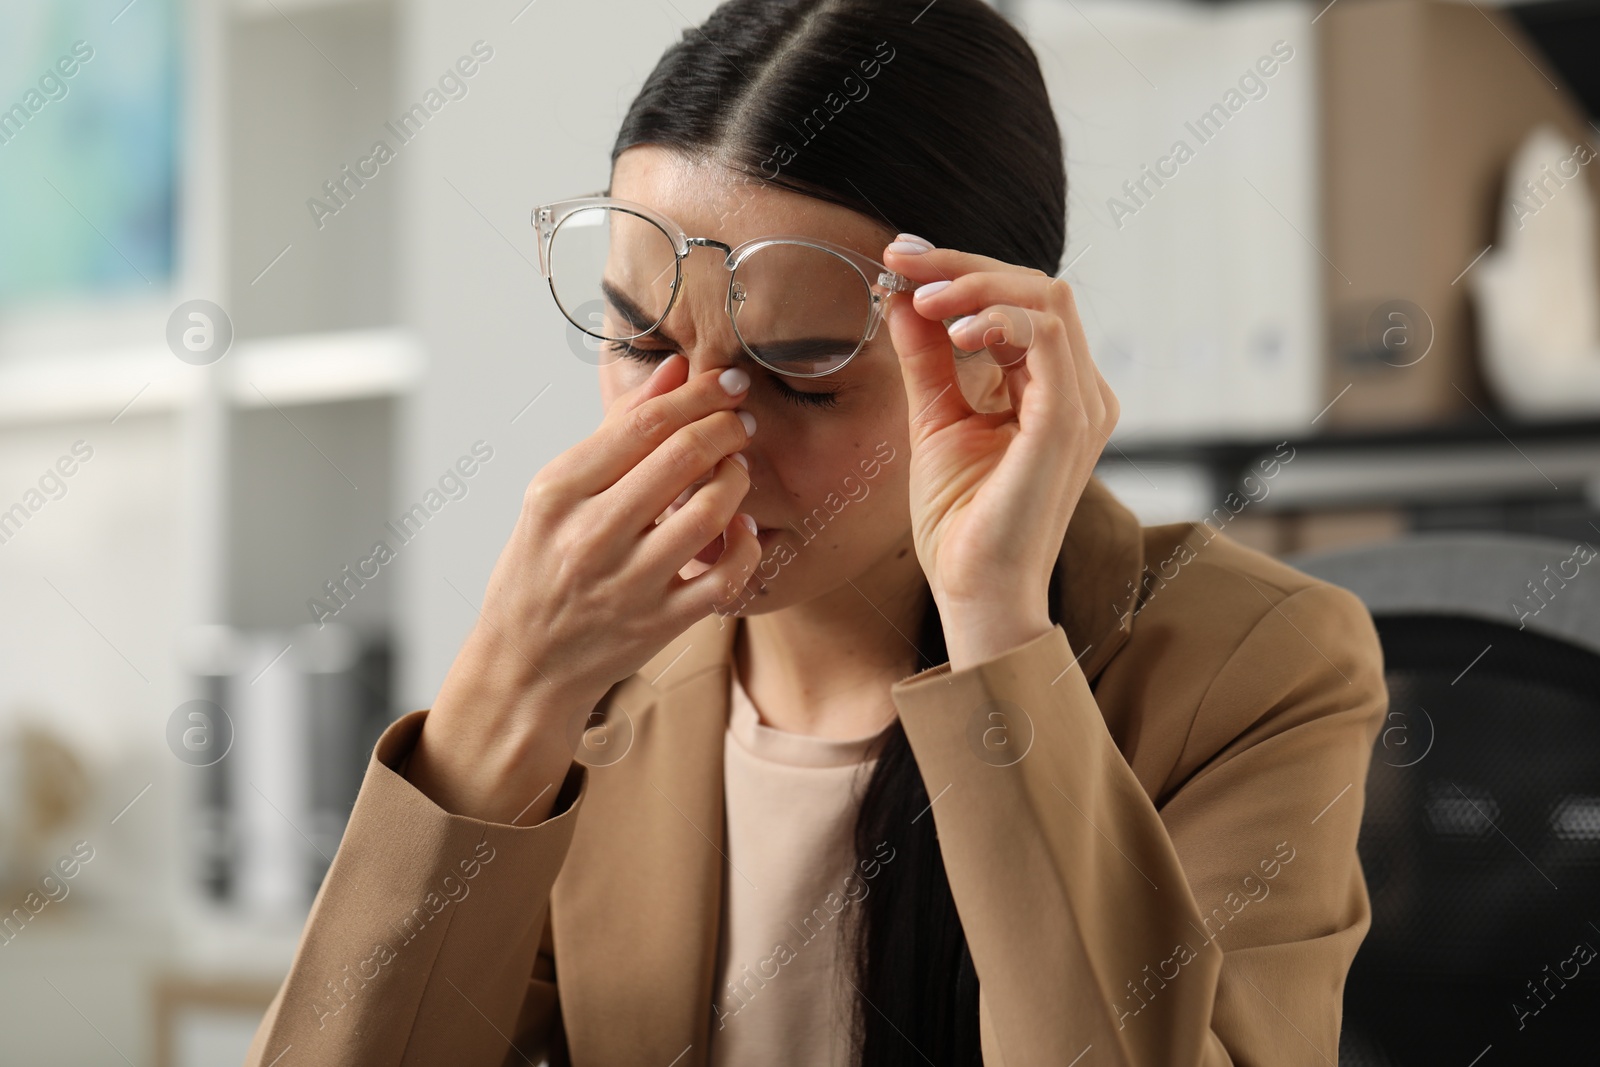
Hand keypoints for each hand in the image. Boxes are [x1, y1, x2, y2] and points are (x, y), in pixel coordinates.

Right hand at [408, 354, 762, 822]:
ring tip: (738, 469)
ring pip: (710, 512)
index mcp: (559, 493)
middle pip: (682, 457)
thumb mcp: (558, 493)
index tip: (726, 382)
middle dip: (726, 427)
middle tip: (741, 420)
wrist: (526, 663)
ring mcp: (629, 583)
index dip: (696, 395)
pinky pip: (725, 576)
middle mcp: (592, 536)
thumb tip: (675, 371)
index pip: (642, 424)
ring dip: (738, 479)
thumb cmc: (543, 566)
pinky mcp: (661, 623)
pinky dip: (746, 545)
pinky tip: (742, 528)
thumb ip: (618, 429)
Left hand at [882, 240, 1118, 667]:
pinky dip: (999, 318)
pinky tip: (955, 328)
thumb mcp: (935, 419)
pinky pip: (1046, 339)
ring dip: (976, 284)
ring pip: (1046, 298)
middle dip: (963, 264)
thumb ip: (928, 358)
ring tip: (923, 297)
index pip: (1020, 302)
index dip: (961, 269)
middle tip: (901, 261)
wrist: (975, 591)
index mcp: (1055, 390)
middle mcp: (1080, 391)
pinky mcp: (1067, 423)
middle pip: (1037, 286)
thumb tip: (904, 294)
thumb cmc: (962, 521)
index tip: (900, 259)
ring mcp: (1081, 404)